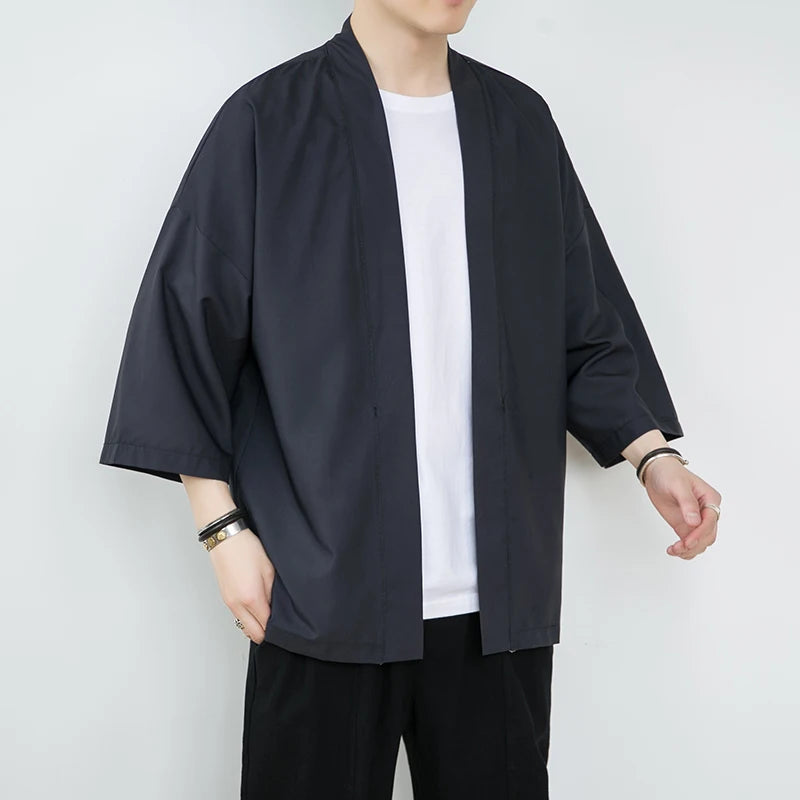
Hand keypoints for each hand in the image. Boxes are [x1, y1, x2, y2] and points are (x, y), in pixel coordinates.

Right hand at [208, 528, 274, 642]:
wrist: (226, 539)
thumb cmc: (246, 549)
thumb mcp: (268, 570)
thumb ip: (272, 593)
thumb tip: (276, 609)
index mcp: (251, 598)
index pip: (266, 627)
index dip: (277, 629)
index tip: (285, 624)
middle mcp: (237, 605)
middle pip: (253, 633)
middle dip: (266, 632)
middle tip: (278, 622)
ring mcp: (229, 603)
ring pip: (244, 626)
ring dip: (256, 625)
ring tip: (267, 611)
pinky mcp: (225, 598)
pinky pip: (238, 617)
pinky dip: (247, 617)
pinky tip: (256, 605)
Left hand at [642, 458, 721, 558]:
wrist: (656, 472)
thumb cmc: (669, 474)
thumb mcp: (678, 485)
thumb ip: (687, 503)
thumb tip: (695, 522)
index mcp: (710, 499)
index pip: (711, 521)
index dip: (700, 533)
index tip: (687, 542)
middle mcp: (707, 512)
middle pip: (708, 535)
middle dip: (695, 544)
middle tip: (679, 548)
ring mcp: (696, 520)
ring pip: (701, 542)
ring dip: (690, 550)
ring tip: (674, 550)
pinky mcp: (685, 526)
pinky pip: (690, 542)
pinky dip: (684, 550)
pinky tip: (674, 550)